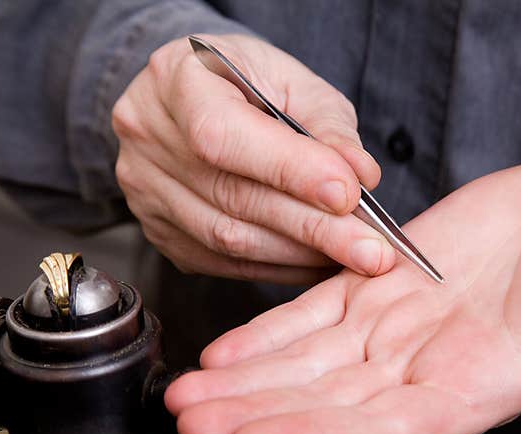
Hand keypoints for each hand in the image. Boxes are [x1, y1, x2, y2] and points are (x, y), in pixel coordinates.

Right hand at [112, 34, 394, 283]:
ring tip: (354, 256)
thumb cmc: (247, 82)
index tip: (349, 196)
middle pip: (234, 198)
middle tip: (373, 251)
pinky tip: (317, 262)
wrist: (193, 98)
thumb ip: (326, 125)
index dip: (289, 171)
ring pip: (229, 240)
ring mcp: (147, 192)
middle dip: (314, 229)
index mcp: (175, 81)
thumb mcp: (292, 79)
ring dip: (301, 254)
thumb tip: (361, 177)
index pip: (224, 136)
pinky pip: (224, 263)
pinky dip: (279, 267)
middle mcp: (148, 139)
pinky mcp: (161, 233)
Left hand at [165, 163, 520, 433]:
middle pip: (328, 404)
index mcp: (482, 386)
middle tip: (190, 423)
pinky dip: (271, 331)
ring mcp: (404, 329)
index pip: (389, 430)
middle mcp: (429, 368)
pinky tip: (225, 351)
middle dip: (257, 414)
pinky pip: (319, 312)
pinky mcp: (390, 285)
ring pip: (310, 364)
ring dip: (247, 380)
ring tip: (185, 395)